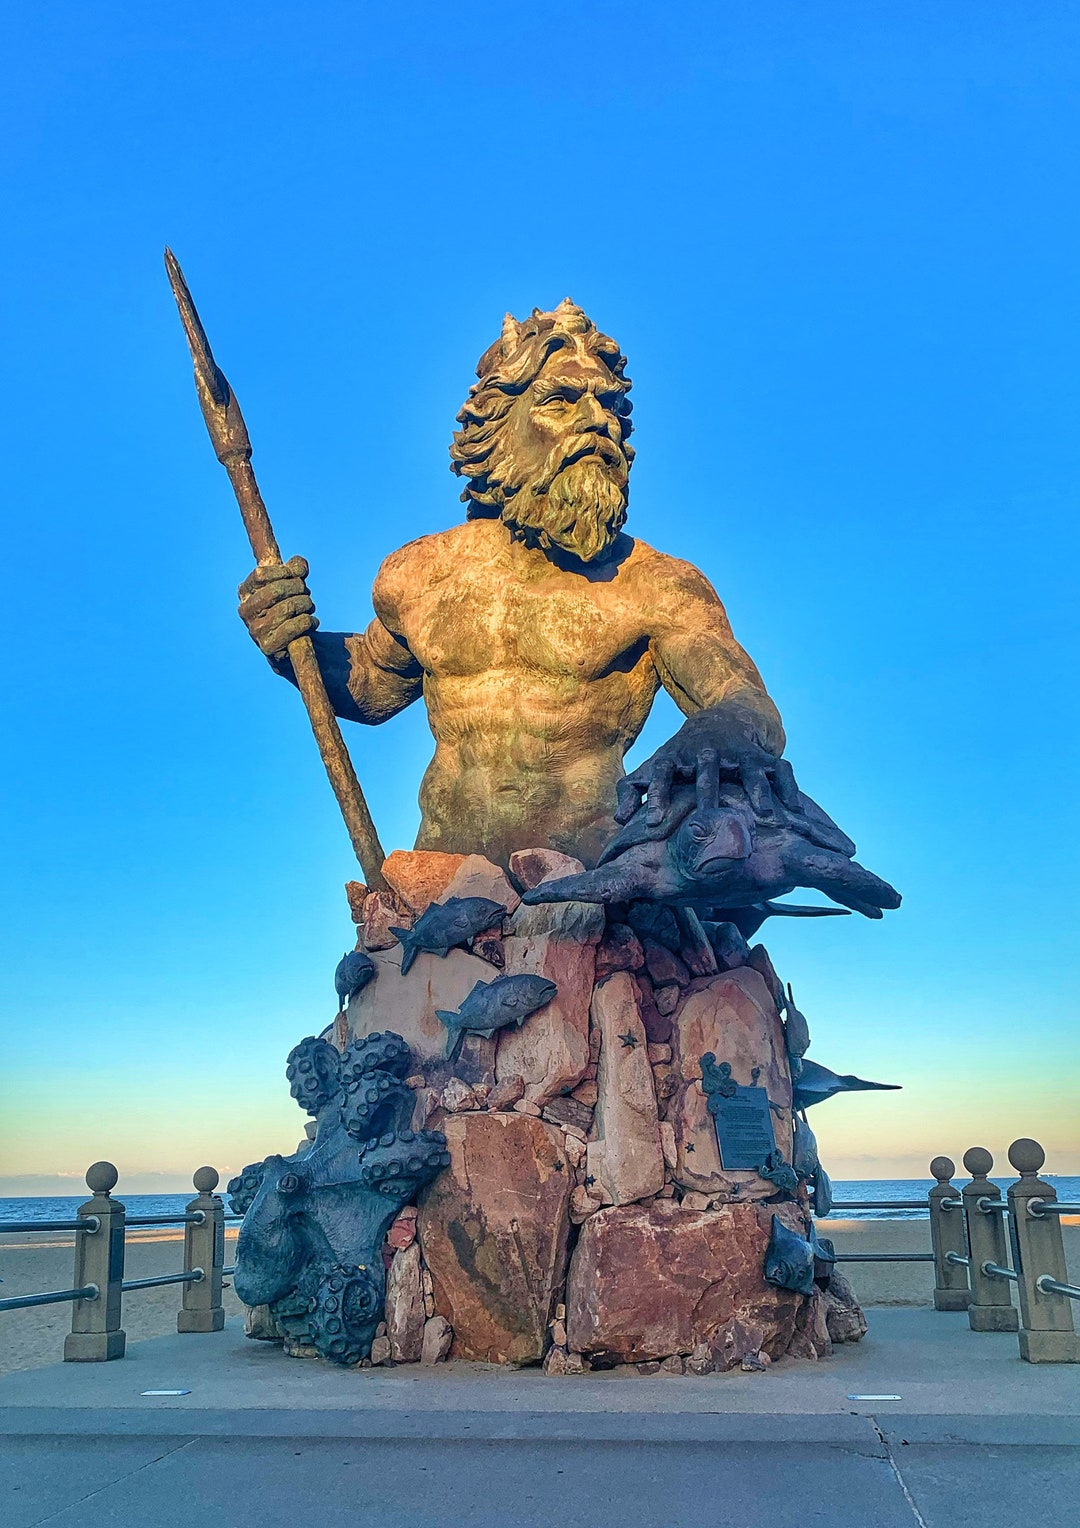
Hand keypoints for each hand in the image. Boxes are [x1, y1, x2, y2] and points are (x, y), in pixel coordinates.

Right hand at [238, 556, 317, 657]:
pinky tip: (311, 622)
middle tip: (306, 592)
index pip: (260, 574)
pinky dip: (309, 621)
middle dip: (298, 587)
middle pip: (275, 590)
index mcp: (245, 591)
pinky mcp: (269, 647)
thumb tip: (299, 565)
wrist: (290, 643)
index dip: (284, 571)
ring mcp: (255, 630)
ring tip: (309, 607)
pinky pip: (296, 626)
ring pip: (289, 607)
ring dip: (306, 604)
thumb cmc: (288, 606)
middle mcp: (245, 611)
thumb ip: (294, 568)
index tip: (298, 573)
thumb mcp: (290, 582)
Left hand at [614, 701, 799, 827]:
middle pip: (707, 770)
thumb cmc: (682, 754)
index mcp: (678, 757)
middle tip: (706, 821)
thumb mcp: (656, 766)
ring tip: (763, 814)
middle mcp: (708, 752)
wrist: (723, 718)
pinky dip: (788, 786)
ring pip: (748, 768)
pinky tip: (795, 808)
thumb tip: (620, 819)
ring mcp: (739, 753)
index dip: (658, 795)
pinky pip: (780, 768)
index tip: (653, 823)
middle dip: (707, 793)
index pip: (663, 773)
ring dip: (756, 789)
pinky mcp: (764, 755)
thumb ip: (633, 789)